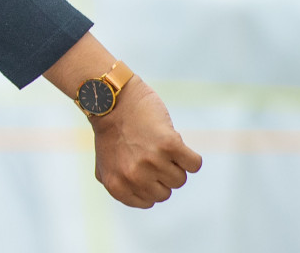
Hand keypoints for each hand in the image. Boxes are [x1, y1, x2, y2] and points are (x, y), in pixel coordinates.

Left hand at [89, 76, 201, 207]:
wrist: (111, 98)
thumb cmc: (111, 130)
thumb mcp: (105, 164)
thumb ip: (120, 186)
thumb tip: (143, 200)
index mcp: (117, 186)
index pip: (151, 201)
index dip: (149, 181)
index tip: (139, 163)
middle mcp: (133, 177)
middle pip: (168, 191)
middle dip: (161, 172)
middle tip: (148, 150)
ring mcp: (152, 161)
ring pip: (181, 178)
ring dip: (173, 161)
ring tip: (156, 143)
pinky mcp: (168, 144)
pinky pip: (194, 164)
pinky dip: (189, 155)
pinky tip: (173, 141)